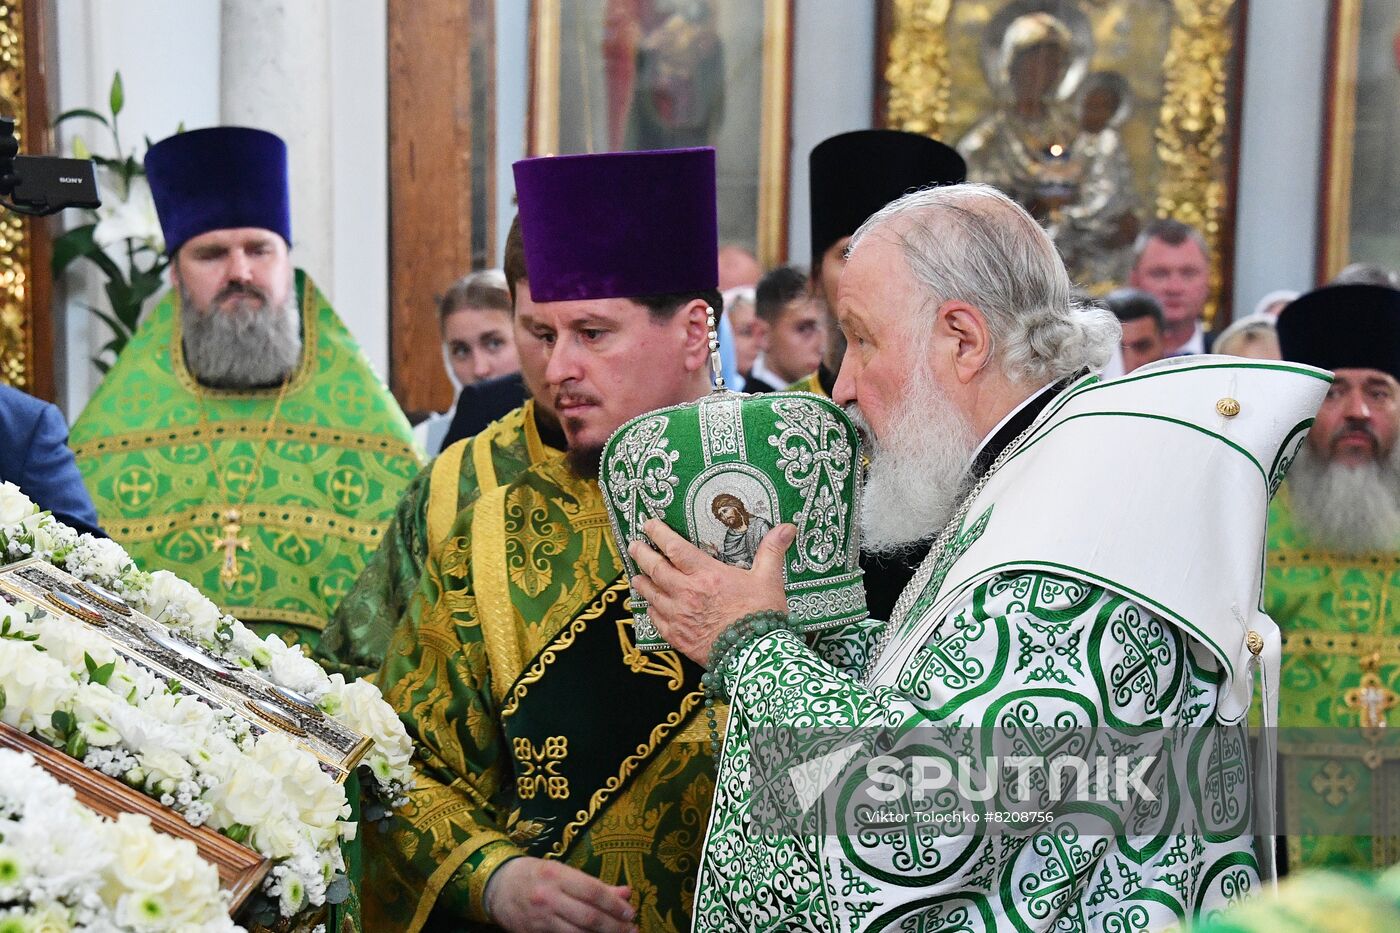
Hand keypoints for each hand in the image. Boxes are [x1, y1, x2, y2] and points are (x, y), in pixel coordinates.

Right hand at [485, 856, 635, 931]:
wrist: (497, 886)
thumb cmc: (535, 875)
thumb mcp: (562, 871)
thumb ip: (594, 884)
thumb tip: (626, 893)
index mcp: (556, 875)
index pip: (593, 892)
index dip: (615, 905)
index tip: (631, 913)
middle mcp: (548, 898)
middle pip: (588, 917)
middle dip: (614, 926)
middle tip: (631, 930)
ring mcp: (539, 920)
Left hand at [628, 518, 793, 664]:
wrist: (754, 655)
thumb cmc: (761, 616)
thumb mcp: (769, 579)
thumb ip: (772, 551)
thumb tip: (787, 528)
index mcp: (706, 574)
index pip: (674, 548)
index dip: (658, 534)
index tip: (649, 525)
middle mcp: (686, 592)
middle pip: (655, 568)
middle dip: (642, 554)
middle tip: (634, 546)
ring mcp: (679, 616)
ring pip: (650, 594)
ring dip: (642, 582)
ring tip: (637, 576)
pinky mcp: (677, 637)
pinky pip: (656, 620)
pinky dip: (651, 610)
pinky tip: (650, 607)